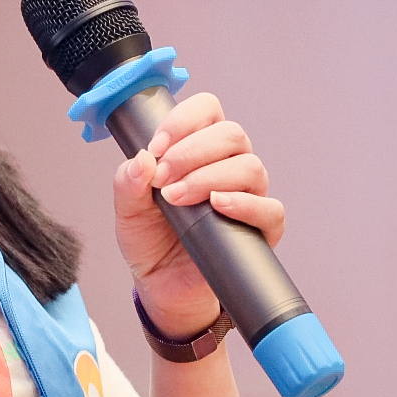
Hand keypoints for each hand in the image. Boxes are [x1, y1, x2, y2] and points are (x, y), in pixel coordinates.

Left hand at [111, 91, 283, 338]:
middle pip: (232, 134)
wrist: (162, 287)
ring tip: (178, 199)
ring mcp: (249, 196)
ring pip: (250, 167)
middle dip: (192, 152)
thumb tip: (142, 159)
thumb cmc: (150, 240)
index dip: (184, 120)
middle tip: (163, 180)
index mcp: (199, 149)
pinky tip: (218, 207)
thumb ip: (128, 182)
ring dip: (209, 178)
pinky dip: (245, 204)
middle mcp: (229, 165)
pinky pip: (270, 209)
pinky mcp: (261, 229)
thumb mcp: (127, 210)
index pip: (207, 110)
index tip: (157, 146)